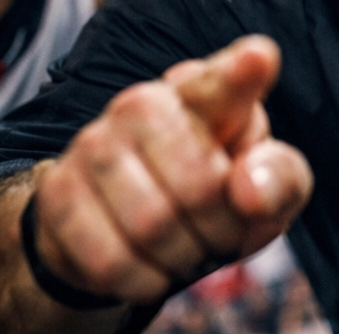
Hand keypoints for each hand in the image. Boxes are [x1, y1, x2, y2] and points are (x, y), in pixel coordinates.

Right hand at [29, 35, 312, 302]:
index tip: (259, 59)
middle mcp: (145, 103)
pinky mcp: (58, 190)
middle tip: (218, 233)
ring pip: (152, 225)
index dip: (241, 73)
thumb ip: (280, 179)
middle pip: (201, 186)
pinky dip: (142, 280)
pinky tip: (149, 266)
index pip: (224, 81)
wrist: (134, 232)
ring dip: (181, 258)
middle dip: (221, 229)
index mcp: (206, 92)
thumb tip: (248, 189)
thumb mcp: (266, 189)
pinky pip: (110, 259)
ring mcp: (94, 142)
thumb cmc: (217, 194)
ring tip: (184, 247)